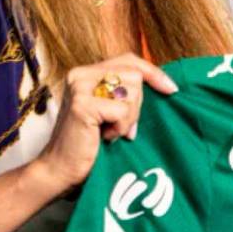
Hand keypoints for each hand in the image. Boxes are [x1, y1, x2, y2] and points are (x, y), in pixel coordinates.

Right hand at [30, 53, 176, 197]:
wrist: (60, 171)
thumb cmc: (89, 144)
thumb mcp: (110, 111)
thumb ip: (125, 93)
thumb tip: (164, 84)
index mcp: (86, 73)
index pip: (129, 60)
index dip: (153, 73)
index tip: (172, 90)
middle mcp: (80, 74)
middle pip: (135, 75)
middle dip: (137, 104)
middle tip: (122, 126)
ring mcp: (79, 88)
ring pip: (131, 91)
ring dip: (129, 118)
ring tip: (110, 132)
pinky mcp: (82, 105)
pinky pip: (122, 110)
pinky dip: (121, 127)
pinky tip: (106, 137)